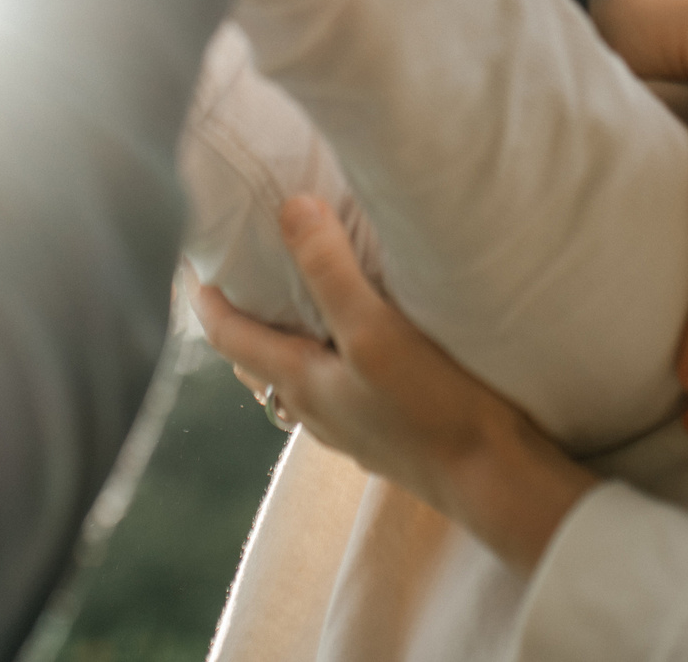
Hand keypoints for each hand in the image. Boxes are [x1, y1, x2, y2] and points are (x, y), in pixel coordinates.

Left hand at [195, 197, 596, 574]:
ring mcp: (349, 425)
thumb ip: (330, 271)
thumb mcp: (376, 329)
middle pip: (256, 358)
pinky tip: (362, 341)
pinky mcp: (386, 430)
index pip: (227, 336)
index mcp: (299, 382)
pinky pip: (337, 386)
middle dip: (242, 316)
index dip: (205, 298)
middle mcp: (314, 409)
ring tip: (301, 296)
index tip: (193, 262)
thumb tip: (290, 209)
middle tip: (245, 271)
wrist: (493, 479)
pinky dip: (329, 356)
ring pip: (297, 375)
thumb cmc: (432, 406)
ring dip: (287, 337)